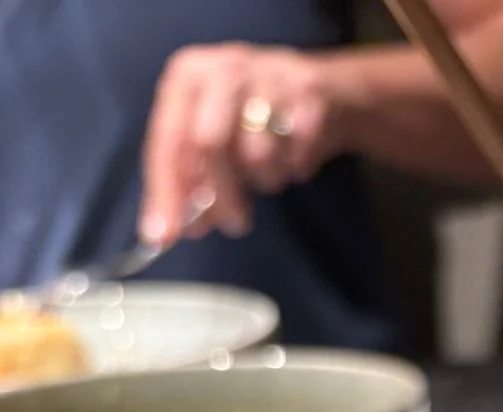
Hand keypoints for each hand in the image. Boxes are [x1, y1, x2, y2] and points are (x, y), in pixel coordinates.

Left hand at [139, 43, 339, 244]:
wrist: (321, 90)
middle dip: (221, 196)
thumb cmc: (254, 117)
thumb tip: (170, 229)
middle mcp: (225, 69)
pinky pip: (297, 155)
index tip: (166, 236)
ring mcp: (269, 78)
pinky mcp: (309, 94)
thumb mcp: (213, 137)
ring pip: (258, 154)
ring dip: (265, 180)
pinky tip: (294, 159)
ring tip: (269, 173)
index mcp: (190, 76)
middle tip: (234, 223)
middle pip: (210, 144)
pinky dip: (296, 169)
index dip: (166, 191)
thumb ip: (190, 181)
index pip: (169, 139)